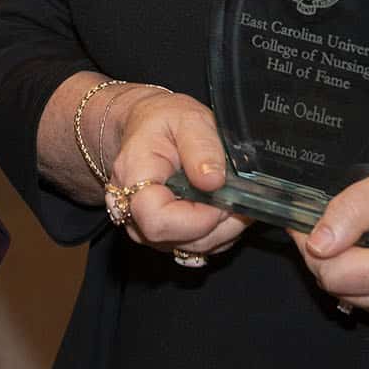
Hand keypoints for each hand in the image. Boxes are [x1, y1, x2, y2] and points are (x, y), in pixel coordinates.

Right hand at [104, 89, 249, 260]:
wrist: (144, 126)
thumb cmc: (163, 122)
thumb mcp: (187, 119)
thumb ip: (201, 146)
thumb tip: (213, 180)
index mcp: (132, 176)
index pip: (157, 221)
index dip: (197, 219)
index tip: (222, 199)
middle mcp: (130, 210)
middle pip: (177, 240)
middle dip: (218, 224)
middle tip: (238, 193)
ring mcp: (145, 228)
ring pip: (191, 249)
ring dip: (223, 229)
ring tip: (234, 196)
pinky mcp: (163, 237)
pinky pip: (197, 248)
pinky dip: (218, 233)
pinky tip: (223, 207)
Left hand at [296, 159, 368, 324]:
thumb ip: (349, 211)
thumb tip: (317, 243)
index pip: (333, 274)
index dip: (312, 246)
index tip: (308, 220)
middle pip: (336, 287)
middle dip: (325, 255)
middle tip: (334, 222)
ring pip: (346, 295)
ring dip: (342, 265)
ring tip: (361, 235)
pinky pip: (364, 299)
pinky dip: (358, 276)